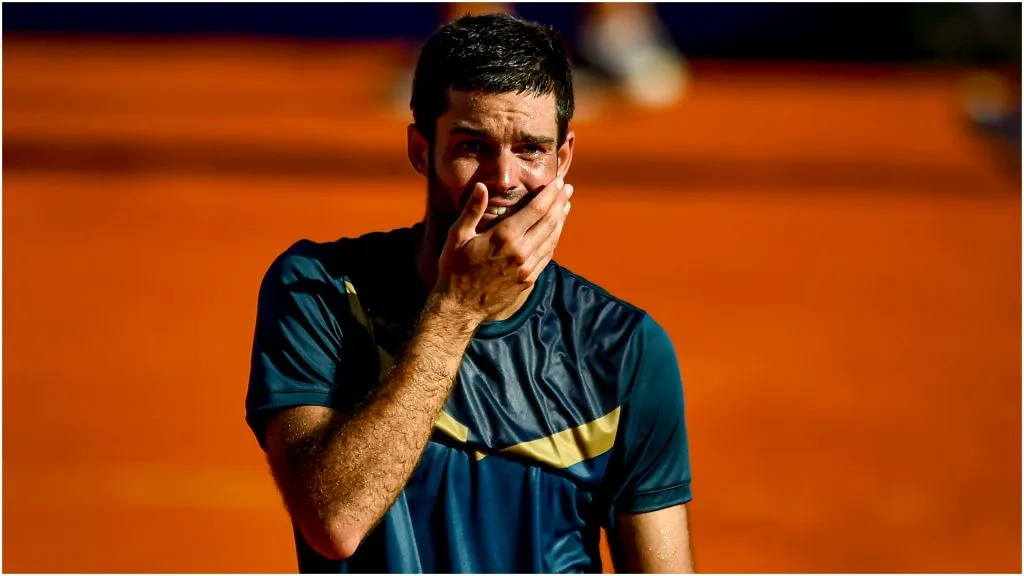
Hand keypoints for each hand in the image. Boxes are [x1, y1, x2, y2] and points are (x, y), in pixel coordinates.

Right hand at [434, 177, 572, 321]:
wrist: (460, 306)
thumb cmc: (454, 269)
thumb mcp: (457, 236)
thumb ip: (472, 210)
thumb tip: (482, 186)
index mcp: (504, 237)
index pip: (536, 209)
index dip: (550, 194)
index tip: (558, 182)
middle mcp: (521, 251)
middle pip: (549, 221)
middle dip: (560, 202)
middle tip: (568, 189)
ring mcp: (527, 267)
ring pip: (551, 238)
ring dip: (561, 220)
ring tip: (566, 206)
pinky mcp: (528, 280)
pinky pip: (547, 256)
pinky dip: (554, 240)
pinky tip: (555, 232)